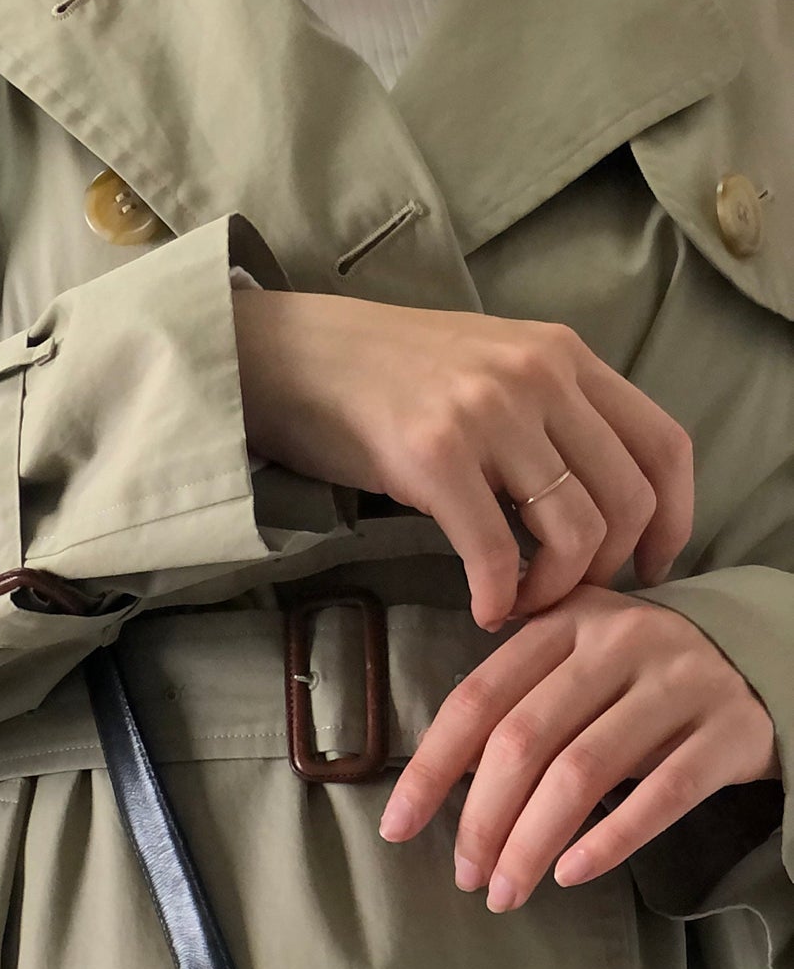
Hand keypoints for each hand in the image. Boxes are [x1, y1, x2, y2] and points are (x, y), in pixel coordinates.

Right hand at [231, 289, 693, 629]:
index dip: (674, 519)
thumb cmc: (385, 378)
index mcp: (565, 356)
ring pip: (575, 530)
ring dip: (554, 590)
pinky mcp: (436, 457)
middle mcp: (541, 376)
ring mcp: (490, 414)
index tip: (652, 565)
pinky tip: (484, 612)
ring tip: (520, 603)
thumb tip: (591, 498)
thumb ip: (548, 415)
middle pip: (628, 500)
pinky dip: (499, 597)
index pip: (663, 444)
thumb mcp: (491, 371)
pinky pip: (497, 551)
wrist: (293, 357)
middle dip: (607, 569)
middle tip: (564, 596)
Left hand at [378, 585, 776, 906]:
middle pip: (525, 740)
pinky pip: (662, 794)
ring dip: (531, 844)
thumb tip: (439, 784)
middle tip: (466, 876)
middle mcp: (622, 641)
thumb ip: (518, 702)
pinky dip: (610, 840)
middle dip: (482, 821)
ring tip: (506, 892)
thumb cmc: (643, 679)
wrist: (767, 660)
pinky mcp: (731, 729)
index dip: (430, 768)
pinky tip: (570, 874)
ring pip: (583, 772)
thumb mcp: (579, 665)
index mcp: (567, 623)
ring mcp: (681, 682)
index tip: (397, 827)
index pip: (478, 698)